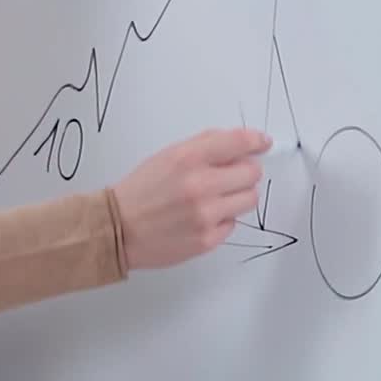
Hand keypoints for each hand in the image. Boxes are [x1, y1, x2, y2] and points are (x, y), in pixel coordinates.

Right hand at [113, 127, 270, 269]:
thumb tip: (240, 143)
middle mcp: (200, 185)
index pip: (238, 143)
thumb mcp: (166, 156)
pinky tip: (200, 217)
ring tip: (214, 198)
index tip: (263, 143)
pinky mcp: (208, 239)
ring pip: (249, 199)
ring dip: (237, 196)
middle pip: (252, 173)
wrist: (118, 228)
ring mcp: (206, 215)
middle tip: (230, 176)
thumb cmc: (141, 190)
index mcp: (188, 159)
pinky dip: (222, 219)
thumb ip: (203, 146)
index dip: (256, 141)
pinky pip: (233, 223)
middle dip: (244, 171)